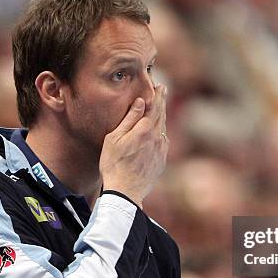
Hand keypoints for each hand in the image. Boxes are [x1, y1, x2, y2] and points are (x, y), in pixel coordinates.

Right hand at [99, 84, 168, 207]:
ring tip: (160, 107)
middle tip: (163, 89)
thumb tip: (140, 102)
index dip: (157, 95)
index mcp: (145, 130)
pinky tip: (159, 130)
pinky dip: (162, 131)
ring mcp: (161, 151)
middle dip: (162, 101)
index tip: (159, 85)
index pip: (154, 107)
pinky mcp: (161, 161)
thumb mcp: (114, 139)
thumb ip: (129, 119)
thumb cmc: (113, 165)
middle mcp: (157, 138)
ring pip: (163, 128)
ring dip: (162, 116)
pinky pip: (164, 141)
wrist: (125, 192)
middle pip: (161, 116)